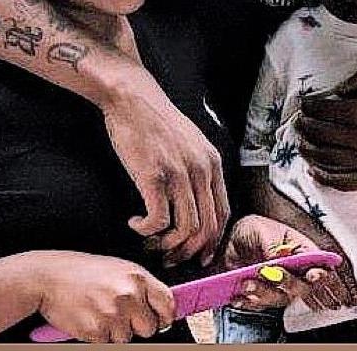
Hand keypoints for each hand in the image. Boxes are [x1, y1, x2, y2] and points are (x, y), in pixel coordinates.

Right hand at [33, 250, 174, 342]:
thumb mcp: (119, 269)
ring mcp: (112, 314)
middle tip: (120, 314)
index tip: (160, 320)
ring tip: (99, 311)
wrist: (50, 277)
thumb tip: (160, 309)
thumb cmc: (84, 271)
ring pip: (126, 338)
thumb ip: (140, 287)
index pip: (167, 303)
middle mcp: (129, 295)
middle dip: (136, 326)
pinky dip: (98, 336)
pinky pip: (106, 343)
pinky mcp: (96, 330)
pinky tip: (89, 318)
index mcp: (137, 276)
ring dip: (114, 331)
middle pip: (149, 327)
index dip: (165, 316)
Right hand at [103, 81, 229, 265]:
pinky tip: (134, 223)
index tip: (198, 255)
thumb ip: (198, 168)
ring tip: (148, 241)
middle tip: (169, 258)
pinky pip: (158, 221)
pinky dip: (145, 231)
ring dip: (165, 245)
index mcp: (212, 162)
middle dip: (188, 251)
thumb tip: (196, 204)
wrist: (133, 98)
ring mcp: (179, 174)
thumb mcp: (190, 142)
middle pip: (206, 228)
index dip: (212, 241)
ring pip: (184, 230)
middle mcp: (201, 170)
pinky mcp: (154, 177)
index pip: (223, 214)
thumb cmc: (156, 121)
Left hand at [220, 215, 353, 311]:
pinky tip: (240, 295)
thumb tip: (280, 255)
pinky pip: (261, 306)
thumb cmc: (254, 230)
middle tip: (269, 273)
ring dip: (263, 293)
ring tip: (246, 283)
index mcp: (300, 250)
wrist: (231, 242)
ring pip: (280, 298)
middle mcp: (295, 272)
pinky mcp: (265, 297)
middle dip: (287, 282)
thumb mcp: (261, 231)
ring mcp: (280, 287)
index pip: (319, 264)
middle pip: (302, 287)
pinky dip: (250, 302)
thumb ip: (271, 245)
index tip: (313, 275)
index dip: (321, 272)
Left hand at [296, 61, 356, 189]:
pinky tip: (315, 171)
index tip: (304, 104)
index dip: (309, 107)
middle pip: (322, 135)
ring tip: (301, 144)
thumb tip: (338, 91)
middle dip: (306, 128)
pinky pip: (345, 182)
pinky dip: (326, 177)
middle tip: (299, 123)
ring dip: (310, 151)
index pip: (324, 111)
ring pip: (329, 159)